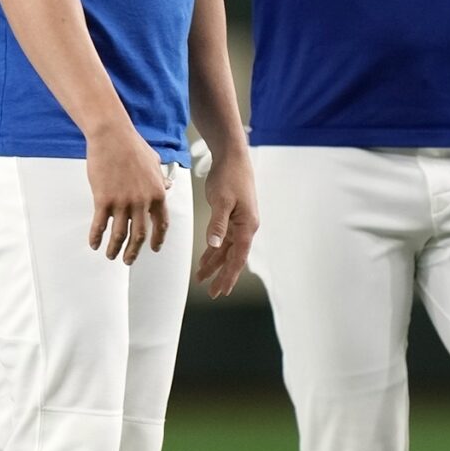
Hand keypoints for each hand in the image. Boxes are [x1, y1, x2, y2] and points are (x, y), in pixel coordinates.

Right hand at [86, 123, 169, 264]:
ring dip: (114, 249)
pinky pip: (100, 225)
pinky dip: (96, 237)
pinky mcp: (103, 199)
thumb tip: (168, 184)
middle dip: (134, 252)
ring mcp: (122, 202)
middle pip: (139, 235)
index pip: (161, 223)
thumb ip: (160, 178)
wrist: (112, 135)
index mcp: (157, 193)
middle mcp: (142, 201)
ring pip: (119, 235)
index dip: (158, 239)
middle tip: (128, 260)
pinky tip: (94, 244)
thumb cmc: (132, 145)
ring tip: (110, 255)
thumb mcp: (154, 162)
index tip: (154, 248)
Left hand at [194, 145, 257, 295]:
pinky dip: (213, 250)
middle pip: (233, 257)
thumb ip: (217, 224)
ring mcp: (239, 222)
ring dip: (215, 264)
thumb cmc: (229, 176)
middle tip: (213, 293)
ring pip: (226, 249)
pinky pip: (222, 239)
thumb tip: (215, 245)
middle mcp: (246, 227)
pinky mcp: (231, 216)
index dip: (229, 275)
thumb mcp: (221, 200)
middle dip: (222, 275)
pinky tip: (205, 259)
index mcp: (247, 225)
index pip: (238, 257)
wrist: (232, 157)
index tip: (222, 290)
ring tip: (202, 279)